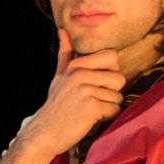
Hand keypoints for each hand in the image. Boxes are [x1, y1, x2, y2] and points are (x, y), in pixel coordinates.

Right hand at [19, 29, 128, 157]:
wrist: (43, 133)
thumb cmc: (56, 106)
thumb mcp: (59, 77)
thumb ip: (65, 54)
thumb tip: (62, 30)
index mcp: (76, 65)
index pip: (113, 57)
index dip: (110, 72)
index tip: (97, 83)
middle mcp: (80, 74)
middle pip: (119, 78)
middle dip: (112, 92)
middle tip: (94, 100)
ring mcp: (85, 90)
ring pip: (118, 96)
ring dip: (109, 107)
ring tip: (90, 111)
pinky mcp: (91, 107)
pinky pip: (114, 109)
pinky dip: (106, 117)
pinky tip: (91, 119)